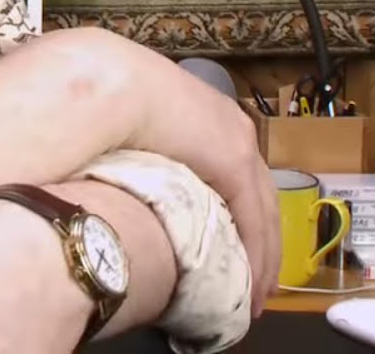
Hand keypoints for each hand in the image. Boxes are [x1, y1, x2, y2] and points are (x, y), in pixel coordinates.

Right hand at [109, 44, 279, 314]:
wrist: (114, 81)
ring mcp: (236, 142)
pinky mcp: (233, 161)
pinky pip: (254, 218)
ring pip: (265, 210)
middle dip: (262, 239)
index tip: (235, 246)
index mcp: (207, 117)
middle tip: (257, 280)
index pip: (237, 173)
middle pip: (260, 194)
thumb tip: (120, 182)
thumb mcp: (129, 132)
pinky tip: (252, 283)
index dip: (239, 211)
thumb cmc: (109, 98)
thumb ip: (137, 155)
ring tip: (256, 293)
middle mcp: (230, 127)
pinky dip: (256, 253)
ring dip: (264, 254)